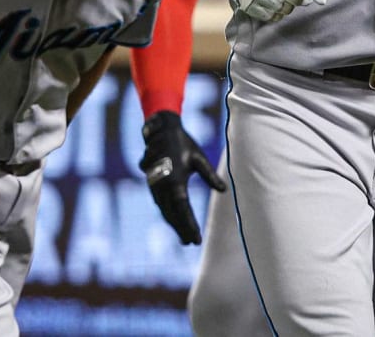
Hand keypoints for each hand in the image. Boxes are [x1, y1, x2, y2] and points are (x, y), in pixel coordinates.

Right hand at [139, 111, 225, 244]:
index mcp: (175, 180)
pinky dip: (167, 214)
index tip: (196, 240)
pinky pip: (159, 204)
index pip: (183, 209)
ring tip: (185, 237)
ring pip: (164, 211)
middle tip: (192, 242)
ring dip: (173, 224)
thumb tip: (223, 190)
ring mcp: (154, 186)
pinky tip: (174, 221)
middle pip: (172, 214)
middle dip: (181, 229)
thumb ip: (209, 175)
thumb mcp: (198, 158)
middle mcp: (162, 186)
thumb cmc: (183, 143)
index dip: (189, 226)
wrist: (161, 131)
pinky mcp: (151, 184)